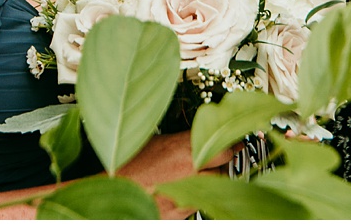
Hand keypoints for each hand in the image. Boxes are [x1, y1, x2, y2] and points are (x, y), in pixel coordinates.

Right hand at [117, 131, 241, 218]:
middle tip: (225, 158)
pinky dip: (198, 196)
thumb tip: (200, 138)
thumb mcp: (158, 141)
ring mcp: (186, 192)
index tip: (236, 141)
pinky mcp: (181, 211)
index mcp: (184, 147)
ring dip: (215, 180)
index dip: (232, 143)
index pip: (224, 144)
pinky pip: (200, 201)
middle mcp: (188, 170)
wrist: (114, 188)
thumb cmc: (129, 164)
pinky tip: (189, 191)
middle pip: (225, 165)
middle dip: (226, 162)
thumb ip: (183, 140)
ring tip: (203, 175)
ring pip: (216, 185)